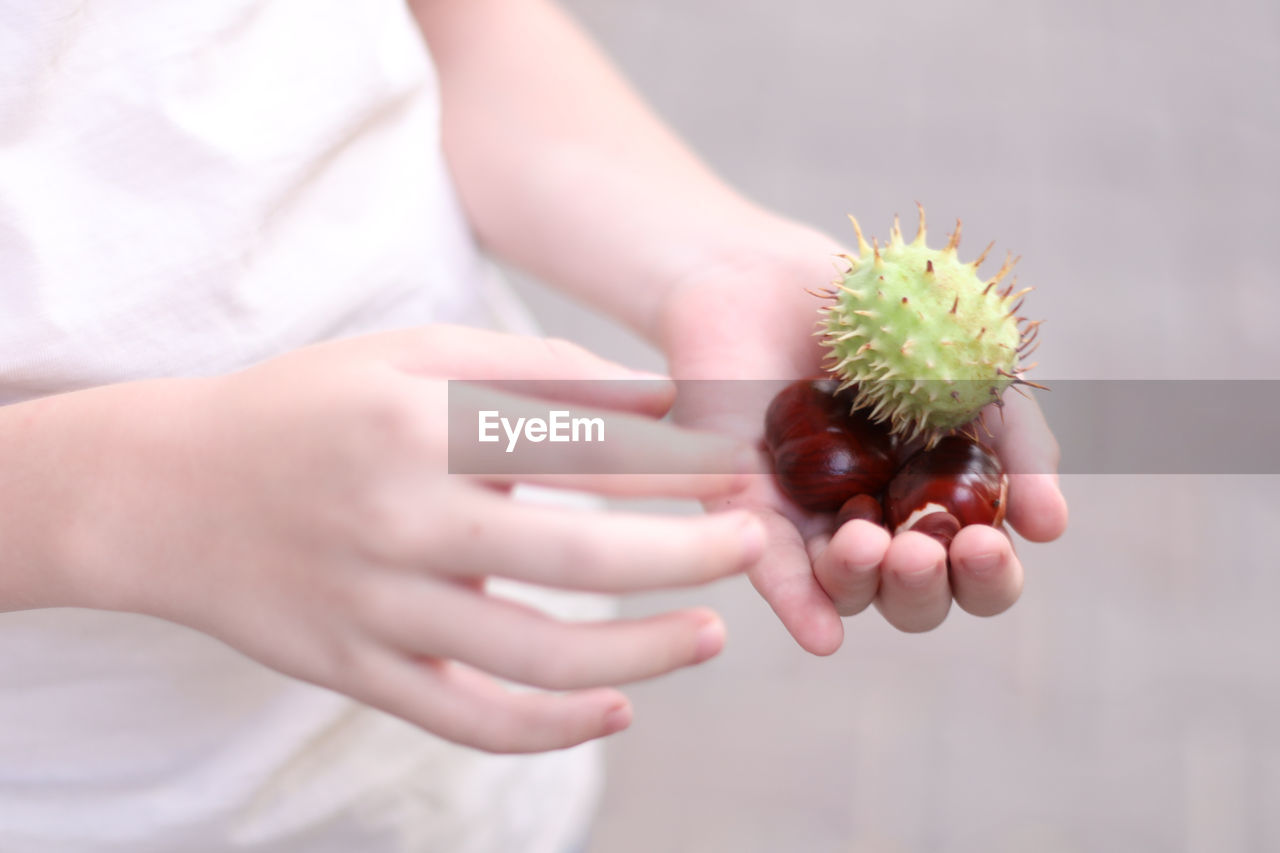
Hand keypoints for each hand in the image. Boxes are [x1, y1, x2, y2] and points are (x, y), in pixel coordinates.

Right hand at [42, 326, 763, 751]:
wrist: (162, 490)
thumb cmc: (306, 406)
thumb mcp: (410, 353)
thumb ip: (533, 369)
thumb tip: (656, 402)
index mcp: (419, 427)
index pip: (583, 450)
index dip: (679, 463)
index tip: (741, 467)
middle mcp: (400, 523)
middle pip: (581, 561)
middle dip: (690, 554)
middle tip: (754, 543)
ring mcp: (376, 611)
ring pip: (538, 659)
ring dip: (644, 654)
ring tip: (712, 633)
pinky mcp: (357, 673)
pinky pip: (470, 721)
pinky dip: (553, 728)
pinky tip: (615, 708)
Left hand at [657, 236, 1068, 652]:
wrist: (779, 271)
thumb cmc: (885, 323)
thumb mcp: (971, 372)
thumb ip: (1015, 442)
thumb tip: (1050, 528)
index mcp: (938, 498)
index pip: (976, 571)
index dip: (988, 578)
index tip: (984, 545)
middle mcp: (878, 522)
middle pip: (913, 598)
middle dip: (924, 588)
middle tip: (918, 549)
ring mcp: (811, 519)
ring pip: (846, 589)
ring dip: (864, 582)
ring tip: (867, 543)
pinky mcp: (745, 503)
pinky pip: (769, 564)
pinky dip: (797, 601)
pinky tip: (823, 636)